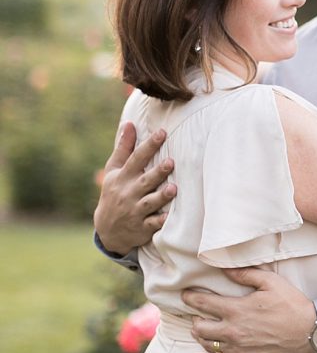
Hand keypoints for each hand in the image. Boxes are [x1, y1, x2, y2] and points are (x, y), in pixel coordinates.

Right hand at [95, 122, 175, 255]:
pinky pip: (152, 224)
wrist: (108, 229)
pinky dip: (160, 221)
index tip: (162, 132)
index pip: (136, 159)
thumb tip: (129, 123)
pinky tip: (170, 216)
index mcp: (123, 177)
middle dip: (158, 172)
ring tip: (173, 188)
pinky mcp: (142, 227)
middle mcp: (128, 193)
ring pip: (150, 202)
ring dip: (161, 196)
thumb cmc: (115, 192)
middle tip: (171, 162)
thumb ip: (123, 148)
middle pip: (145, 181)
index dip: (149, 146)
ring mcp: (135, 211)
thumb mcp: (114, 171)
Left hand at [185, 269, 316, 352]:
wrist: (311, 332)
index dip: (190, 297)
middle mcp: (231, 330)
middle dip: (196, 318)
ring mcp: (236, 348)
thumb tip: (225, 269)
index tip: (185, 294)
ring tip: (202, 330)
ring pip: (206, 344)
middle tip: (198, 314)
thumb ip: (246, 274)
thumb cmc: (293, 305)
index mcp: (236, 309)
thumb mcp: (272, 282)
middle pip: (199, 326)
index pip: (202, 303)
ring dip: (200, 336)